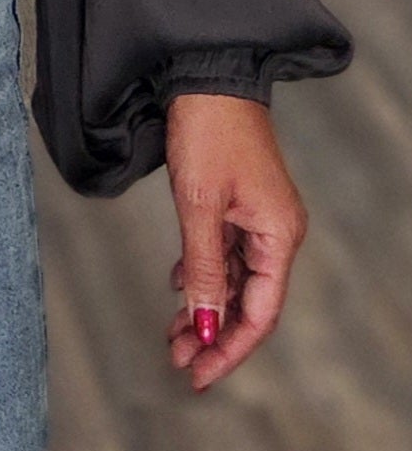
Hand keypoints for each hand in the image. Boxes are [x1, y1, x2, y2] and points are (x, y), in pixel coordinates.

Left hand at [163, 93, 308, 390]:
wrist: (207, 75)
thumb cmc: (209, 132)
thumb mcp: (201, 206)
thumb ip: (205, 269)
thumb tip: (206, 324)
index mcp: (278, 236)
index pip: (259, 313)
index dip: (229, 348)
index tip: (199, 375)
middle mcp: (275, 232)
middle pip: (249, 302)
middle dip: (213, 335)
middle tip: (178, 361)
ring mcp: (257, 219)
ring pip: (234, 281)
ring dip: (204, 308)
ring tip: (172, 336)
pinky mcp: (239, 205)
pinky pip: (224, 255)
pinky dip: (202, 276)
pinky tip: (179, 289)